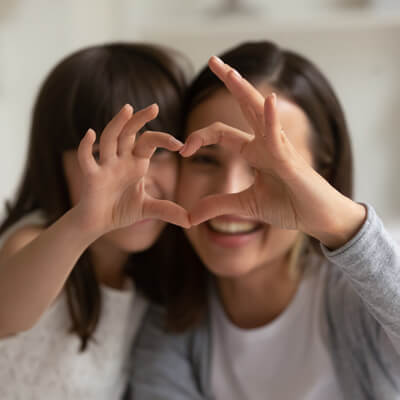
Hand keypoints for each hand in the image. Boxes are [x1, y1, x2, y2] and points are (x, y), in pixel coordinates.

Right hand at [76, 104, 189, 234]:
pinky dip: (86, 146)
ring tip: (128, 109)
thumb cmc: (121, 211)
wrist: (98, 224)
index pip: (148, 142)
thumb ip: (167, 210)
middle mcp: (120, 159)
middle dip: (140, 120)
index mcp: (135, 163)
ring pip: (110, 139)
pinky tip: (90, 133)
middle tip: (155, 107)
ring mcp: (105, 166)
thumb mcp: (148, 210)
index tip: (180, 144)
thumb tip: (191, 221)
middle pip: (129, 133)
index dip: (163, 140)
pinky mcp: (91, 176)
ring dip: (117, 124)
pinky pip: (86, 158)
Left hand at [181, 57, 364, 248]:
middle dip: (230, 83)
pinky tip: (269, 101)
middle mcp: (266, 143)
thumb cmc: (288, 206)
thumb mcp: (245, 205)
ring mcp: (280, 149)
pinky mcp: (291, 162)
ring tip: (229, 72)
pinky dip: (273, 120)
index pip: (222, 132)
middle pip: (245, 107)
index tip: (183, 150)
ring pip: (261, 114)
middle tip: (212, 59)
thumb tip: (190, 216)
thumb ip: (218, 205)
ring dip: (245, 91)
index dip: (199, 137)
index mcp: (255, 152)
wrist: (317, 220)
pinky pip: (278, 139)